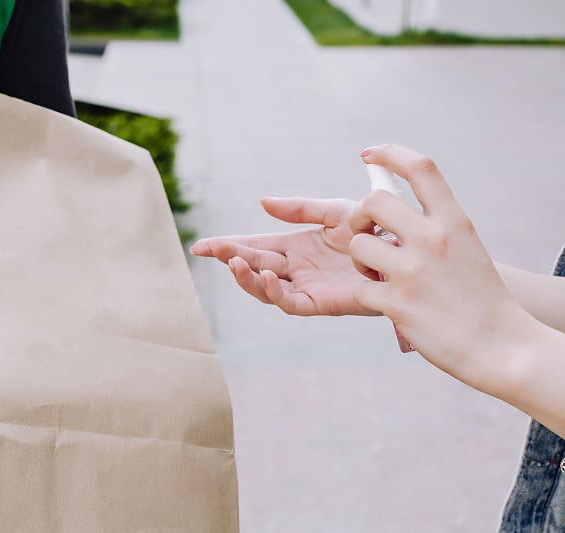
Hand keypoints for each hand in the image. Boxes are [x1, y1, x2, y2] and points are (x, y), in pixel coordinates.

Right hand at [189, 197, 378, 315]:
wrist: (407, 249)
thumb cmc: (375, 230)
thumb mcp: (333, 212)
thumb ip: (298, 209)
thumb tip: (262, 204)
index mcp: (295, 247)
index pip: (254, 247)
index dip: (228, 246)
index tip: (200, 246)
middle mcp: (296, 268)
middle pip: (253, 266)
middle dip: (229, 258)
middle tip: (207, 250)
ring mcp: (307, 286)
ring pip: (265, 287)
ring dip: (246, 277)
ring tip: (233, 262)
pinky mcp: (321, 302)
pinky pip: (291, 302)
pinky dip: (275, 292)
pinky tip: (268, 277)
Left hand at [348, 144, 535, 387]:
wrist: (502, 347)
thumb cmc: (481, 299)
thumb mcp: (467, 248)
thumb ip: (435, 228)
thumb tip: (396, 212)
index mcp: (454, 221)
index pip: (422, 168)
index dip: (390, 154)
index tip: (370, 154)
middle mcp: (434, 239)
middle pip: (374, 202)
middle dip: (359, 217)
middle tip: (365, 235)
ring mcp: (413, 271)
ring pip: (358, 245)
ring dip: (359, 261)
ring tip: (376, 276)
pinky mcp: (397, 302)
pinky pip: (360, 288)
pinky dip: (367, 295)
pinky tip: (387, 302)